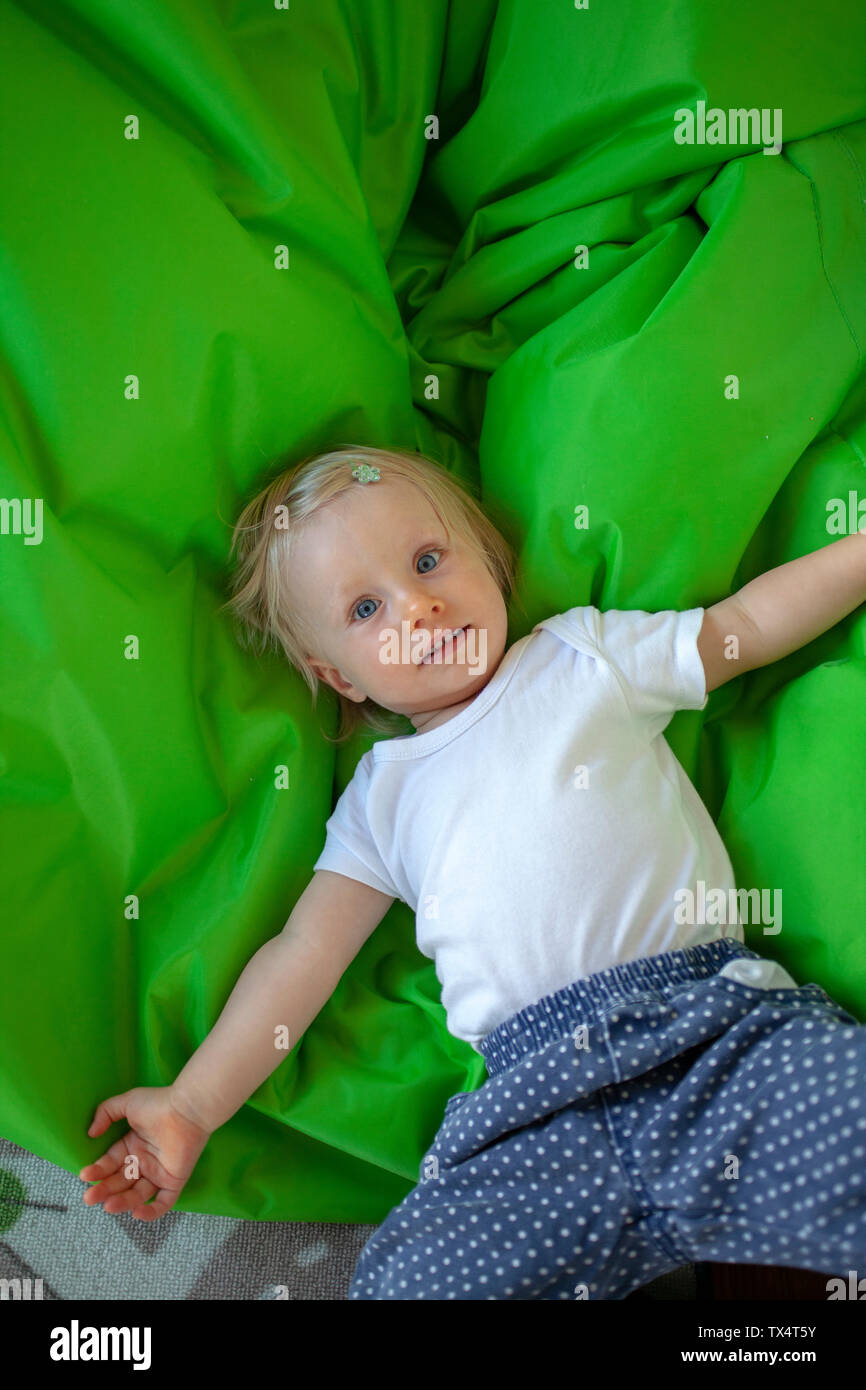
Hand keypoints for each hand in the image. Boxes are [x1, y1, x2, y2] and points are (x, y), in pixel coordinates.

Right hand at [79, 1087, 211, 1220]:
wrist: (187, 1109)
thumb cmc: (159, 1104)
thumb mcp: (127, 1103)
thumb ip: (105, 1113)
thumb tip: (90, 1133)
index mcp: (132, 1145)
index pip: (110, 1163)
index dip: (97, 1170)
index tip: (85, 1175)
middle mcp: (144, 1161)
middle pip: (120, 1181)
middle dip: (104, 1190)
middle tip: (89, 1198)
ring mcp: (159, 1173)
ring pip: (138, 1194)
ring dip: (122, 1202)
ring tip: (108, 1206)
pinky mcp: (174, 1181)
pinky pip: (163, 1202)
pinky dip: (152, 1212)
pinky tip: (137, 1213)